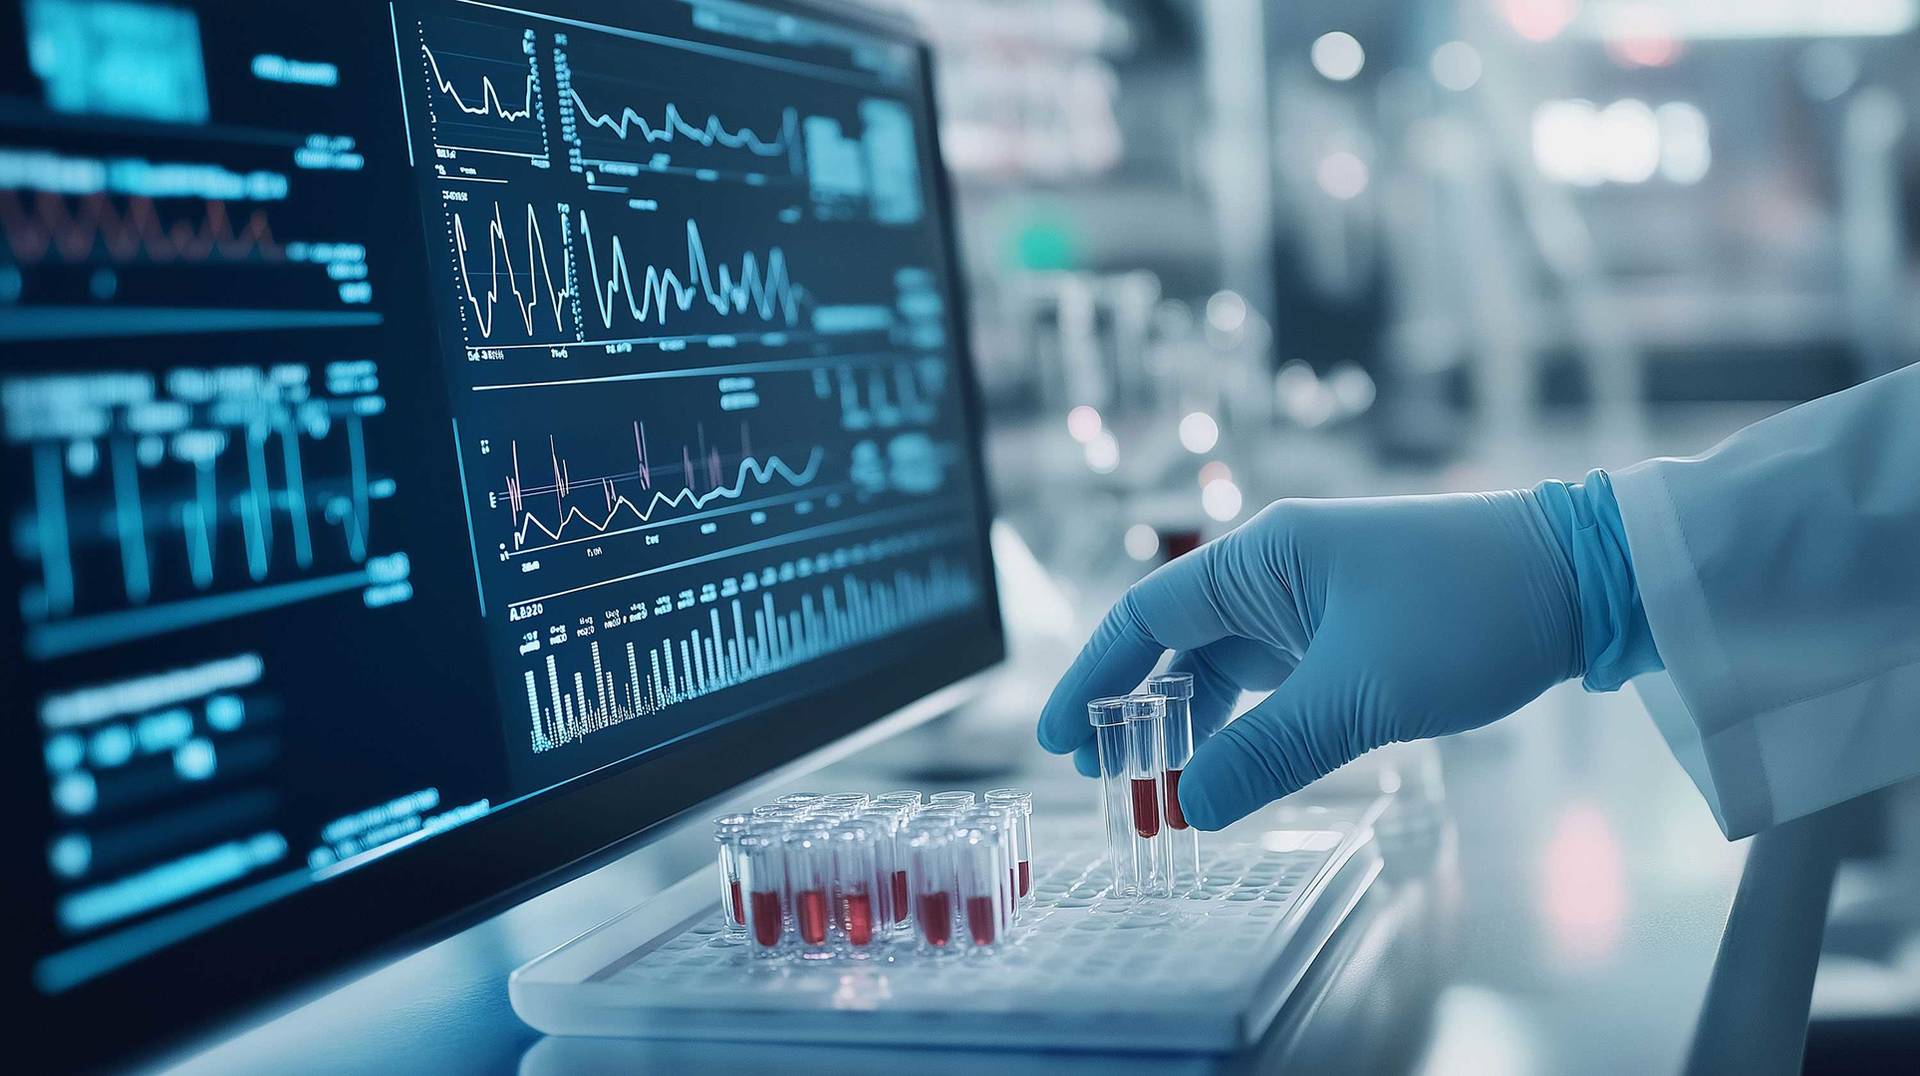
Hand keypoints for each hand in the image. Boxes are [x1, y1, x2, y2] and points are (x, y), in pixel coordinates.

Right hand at [1036, 491, 1586, 828]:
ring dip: (1193, 725)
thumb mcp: (1362, 694)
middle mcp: (1277, 571)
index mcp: (1262, 558)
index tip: (1057, 736)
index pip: (1146, 617)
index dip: (1094, 676)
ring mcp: (1315, 599)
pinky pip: (1275, 678)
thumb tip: (1190, 807)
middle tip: (1101, 778)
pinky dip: (1248, 724)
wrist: (1586, 577)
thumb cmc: (1471, 612)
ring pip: (1226, 667)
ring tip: (1164, 790)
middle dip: (1136, 711)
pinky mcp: (1353, 626)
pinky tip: (1235, 767)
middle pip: (1177, 644)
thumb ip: (1269, 752)